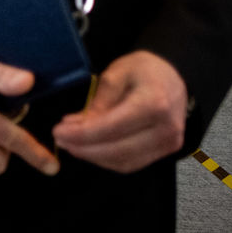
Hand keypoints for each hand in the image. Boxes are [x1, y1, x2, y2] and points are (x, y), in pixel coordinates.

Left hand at [52, 51, 186, 172]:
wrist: (174, 75)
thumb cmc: (144, 69)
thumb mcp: (116, 73)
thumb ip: (99, 101)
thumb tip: (78, 125)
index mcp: (154, 103)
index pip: (112, 127)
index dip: (82, 134)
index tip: (58, 132)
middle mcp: (166, 128)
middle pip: (118, 150)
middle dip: (84, 149)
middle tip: (60, 140)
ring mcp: (170, 143)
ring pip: (124, 162)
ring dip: (93, 157)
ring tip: (71, 144)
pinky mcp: (167, 151)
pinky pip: (132, 163)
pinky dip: (107, 159)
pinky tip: (89, 148)